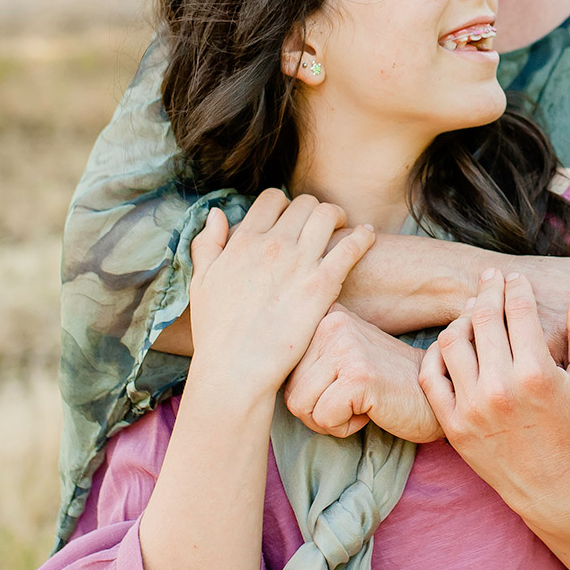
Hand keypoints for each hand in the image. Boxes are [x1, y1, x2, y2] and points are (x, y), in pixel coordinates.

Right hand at [186, 190, 375, 397]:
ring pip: (328, 215)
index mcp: (243, 240)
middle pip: (305, 204)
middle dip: (314, 210)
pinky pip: (351, 246)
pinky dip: (363, 236)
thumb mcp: (201, 283)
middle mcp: (273, 244)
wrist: (236, 370)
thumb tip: (217, 213)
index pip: (272, 199)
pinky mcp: (323, 284)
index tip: (291, 219)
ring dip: (338, 216)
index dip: (284, 205)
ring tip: (345, 228)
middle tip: (323, 225)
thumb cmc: (216, 333)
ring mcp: (299, 263)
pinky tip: (368, 236)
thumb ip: (208, 244)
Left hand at [283, 308, 442, 443]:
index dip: (310, 394)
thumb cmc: (385, 384)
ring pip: (301, 407)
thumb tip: (254, 377)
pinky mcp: (358, 375)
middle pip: (289, 391)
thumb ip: (306, 358)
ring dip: (331, 419)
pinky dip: (346, 427)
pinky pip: (324, 419)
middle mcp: (331, 323)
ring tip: (362, 402)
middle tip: (354, 398)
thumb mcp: (342, 357)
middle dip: (318, 410)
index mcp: (323, 315)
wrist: (436, 395)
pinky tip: (371, 410)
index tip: (341, 386)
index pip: (282, 371)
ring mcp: (346, 346)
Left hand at [420, 270, 569, 521]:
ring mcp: (471, 407)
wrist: (551, 486)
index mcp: (537, 374)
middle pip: (483, 318)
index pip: (518, 310)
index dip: (517, 287)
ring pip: (452, 340)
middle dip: (488, 290)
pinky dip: (436, 353)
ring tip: (472, 309)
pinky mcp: (452, 424)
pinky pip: (431, 375)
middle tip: (490, 278)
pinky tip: (452, 342)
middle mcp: (500, 388)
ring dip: (461, 318)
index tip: (516, 278)